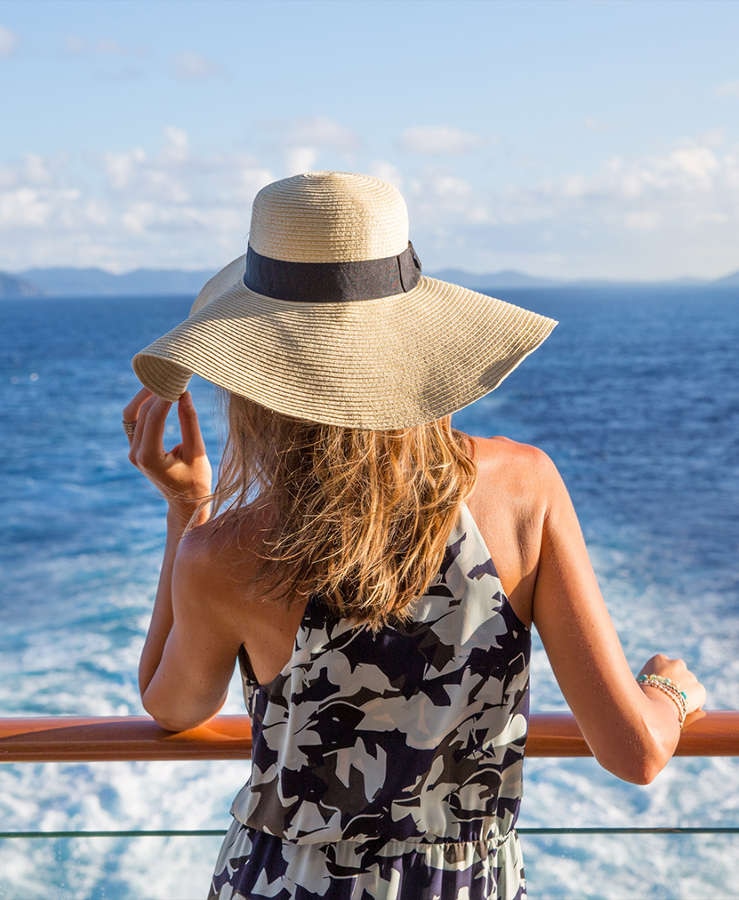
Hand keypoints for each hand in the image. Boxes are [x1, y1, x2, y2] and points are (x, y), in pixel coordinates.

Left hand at [123, 388, 212, 525]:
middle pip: (141, 412)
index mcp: (149, 457)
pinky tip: (160, 393)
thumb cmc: (196, 481)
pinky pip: (135, 420)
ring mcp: (133, 451)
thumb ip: (190, 422)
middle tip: (171, 374)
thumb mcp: (197, 452)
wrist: (185, 504)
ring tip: (164, 380)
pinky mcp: (136, 448)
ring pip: (134, 414)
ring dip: (147, 396)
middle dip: (155, 391)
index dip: (166, 395)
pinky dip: (146, 406)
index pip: (154, 417)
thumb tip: (184, 393)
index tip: (179, 379)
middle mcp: (136, 453)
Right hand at [638, 654, 705, 716]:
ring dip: (685, 694)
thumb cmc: (639, 698)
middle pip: (679, 675)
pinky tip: (683, 711)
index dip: (662, 680)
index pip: (664, 667)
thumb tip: (653, 684)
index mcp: (658, 659)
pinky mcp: (699, 689)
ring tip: (675, 707)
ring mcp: (689, 675)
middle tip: (667, 699)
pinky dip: (694, 704)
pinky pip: (698, 697)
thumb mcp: (641, 686)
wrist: (652, 707)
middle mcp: (676, 663)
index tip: (658, 690)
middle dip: (676, 685)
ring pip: (690, 685)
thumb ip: (651, 683)